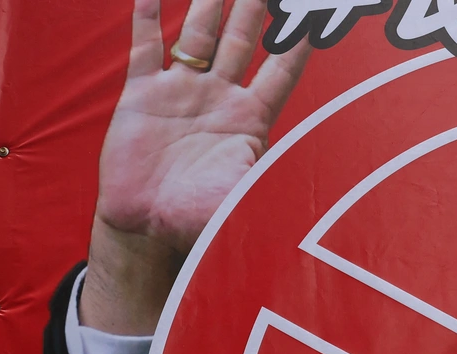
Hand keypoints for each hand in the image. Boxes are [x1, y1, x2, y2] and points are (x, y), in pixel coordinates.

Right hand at [81, 0, 309, 333]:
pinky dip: (146, 17)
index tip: (314, 12)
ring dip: (209, 2)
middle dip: (256, 6)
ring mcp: (180, 92)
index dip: (298, 42)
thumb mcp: (239, 199)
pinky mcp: (142, 95)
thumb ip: (263, 180)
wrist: (144, 227)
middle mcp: (217, 98)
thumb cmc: (194, 220)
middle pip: (243, 38)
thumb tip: (303, 192)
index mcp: (248, 119)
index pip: (282, 70)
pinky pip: (145, 48)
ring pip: (199, 34)